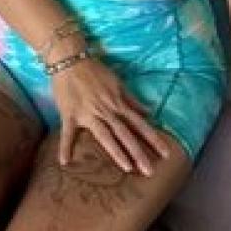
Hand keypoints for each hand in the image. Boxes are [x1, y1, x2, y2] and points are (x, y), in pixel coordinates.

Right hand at [50, 54, 172, 174]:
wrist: (70, 60)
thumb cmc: (94, 71)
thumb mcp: (118, 83)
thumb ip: (132, 100)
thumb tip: (149, 112)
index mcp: (118, 104)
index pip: (140, 124)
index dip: (153, 139)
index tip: (166, 153)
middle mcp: (106, 111)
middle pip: (126, 134)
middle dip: (139, 152)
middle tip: (150, 171)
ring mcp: (88, 114)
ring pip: (105, 136)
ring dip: (116, 152)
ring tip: (127, 168)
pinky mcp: (69, 115)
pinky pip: (68, 133)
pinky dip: (65, 146)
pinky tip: (65, 162)